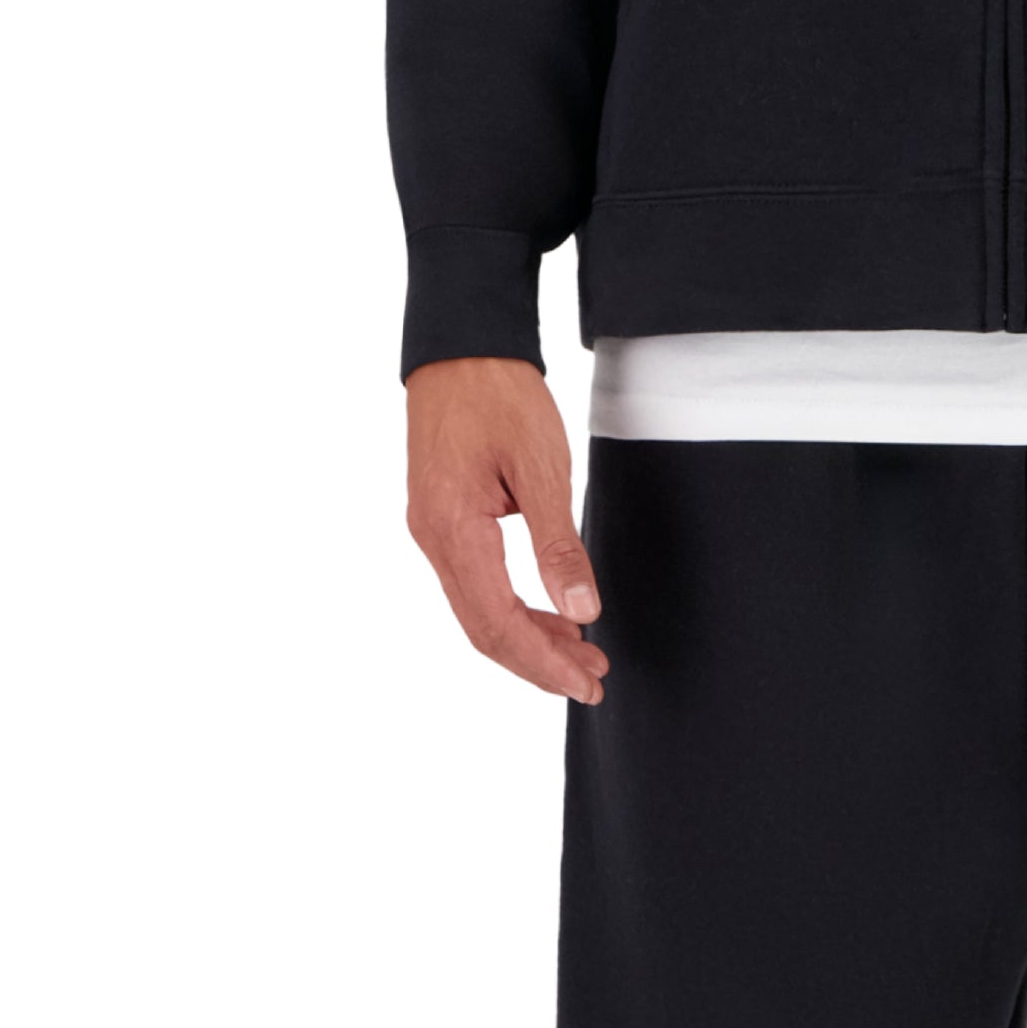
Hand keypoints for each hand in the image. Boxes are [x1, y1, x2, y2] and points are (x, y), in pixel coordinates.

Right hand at [407, 356, 606, 702]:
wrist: (462, 344)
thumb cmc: (499, 394)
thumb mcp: (541, 468)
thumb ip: (559, 545)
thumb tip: (582, 610)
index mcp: (452, 530)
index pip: (496, 623)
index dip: (541, 663)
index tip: (585, 682)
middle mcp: (433, 538)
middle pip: (483, 628)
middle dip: (538, 661)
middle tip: (593, 679)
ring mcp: (433, 530)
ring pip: (479, 609)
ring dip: (530, 637)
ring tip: (583, 651)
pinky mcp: (443, 519)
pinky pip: (475, 583)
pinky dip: (514, 606)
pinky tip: (552, 612)